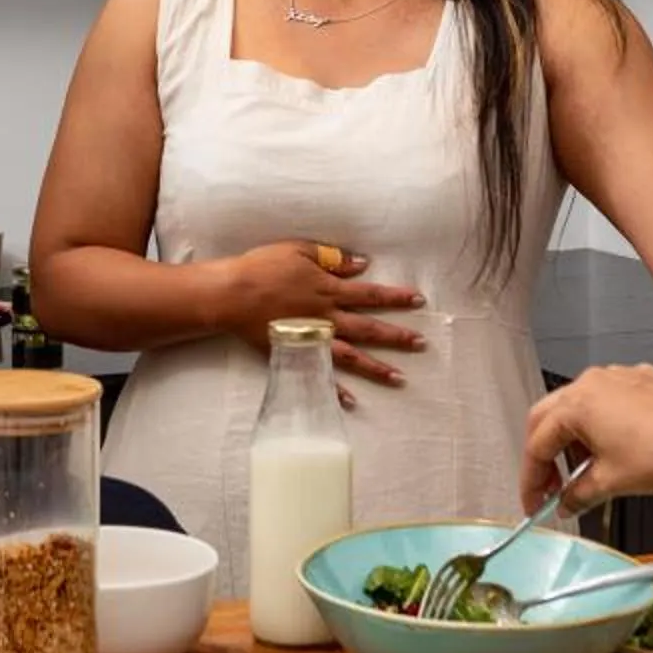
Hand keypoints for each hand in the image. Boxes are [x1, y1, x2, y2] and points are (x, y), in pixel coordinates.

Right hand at [211, 240, 424, 401]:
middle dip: (396, 336)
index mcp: (328, 289)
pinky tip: (352, 401)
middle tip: (421, 344)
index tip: (418, 301)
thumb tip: (363, 263)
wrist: (231, 294)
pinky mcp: (295, 354)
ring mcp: (312, 339)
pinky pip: (319, 375)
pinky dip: (336, 390)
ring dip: (376, 367)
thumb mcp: (299, 250)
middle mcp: (326, 317)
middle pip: (368, 328)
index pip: (370, 294)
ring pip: (351, 356)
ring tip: (399, 378)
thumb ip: (333, 257)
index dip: (395, 298)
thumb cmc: (262, 266)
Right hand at [519, 364, 652, 513]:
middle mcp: (589, 382)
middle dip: (544, 457)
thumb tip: (566, 503)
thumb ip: (577, 494)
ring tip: (582, 472)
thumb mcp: (611, 483)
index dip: (532, 481)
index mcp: (576, 405)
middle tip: (548, 488)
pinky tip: (609, 449)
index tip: (535, 503)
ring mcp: (613, 377)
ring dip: (571, 440)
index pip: (538, 445)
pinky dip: (597, 426)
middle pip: (548, 420)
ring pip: (576, 407)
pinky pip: (604, 401)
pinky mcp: (636, 380)